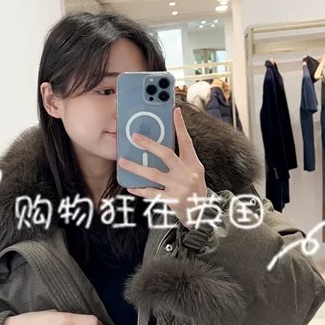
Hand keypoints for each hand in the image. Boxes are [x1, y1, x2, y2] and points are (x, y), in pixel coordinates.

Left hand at [119, 105, 208, 229]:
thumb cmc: (195, 188)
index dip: (181, 126)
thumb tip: (162, 143)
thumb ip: (181, 158)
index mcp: (193, 163)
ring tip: (122, 161)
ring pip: (153, 174)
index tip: (175, 111)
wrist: (201, 212)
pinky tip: (130, 187)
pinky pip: (152, 193)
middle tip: (135, 136)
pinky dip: (140, 190)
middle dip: (150, 144)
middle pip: (166, 154)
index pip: (187, 141)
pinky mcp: (172, 200)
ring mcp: (179, 187)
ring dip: (136, 167)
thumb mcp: (194, 170)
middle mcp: (187, 173)